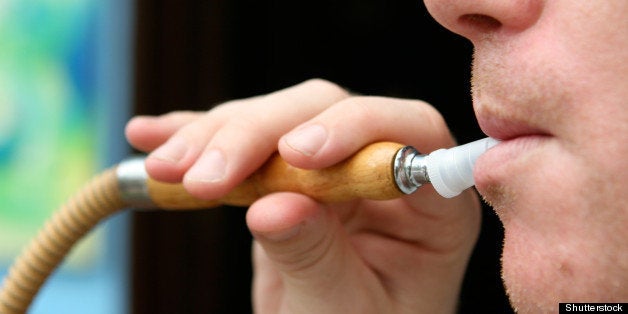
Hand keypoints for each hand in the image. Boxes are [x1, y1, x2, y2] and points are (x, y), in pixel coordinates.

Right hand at [125, 79, 480, 312]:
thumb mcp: (343, 312)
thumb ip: (315, 258)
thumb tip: (272, 205)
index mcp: (429, 203)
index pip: (408, 130)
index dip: (355, 126)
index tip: (296, 153)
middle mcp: (379, 170)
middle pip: (325, 111)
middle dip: (257, 137)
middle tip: (202, 178)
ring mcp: (329, 166)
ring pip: (274, 118)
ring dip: (213, 138)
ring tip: (164, 172)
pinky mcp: (283, 174)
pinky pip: (240, 145)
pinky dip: (194, 140)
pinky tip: (154, 137)